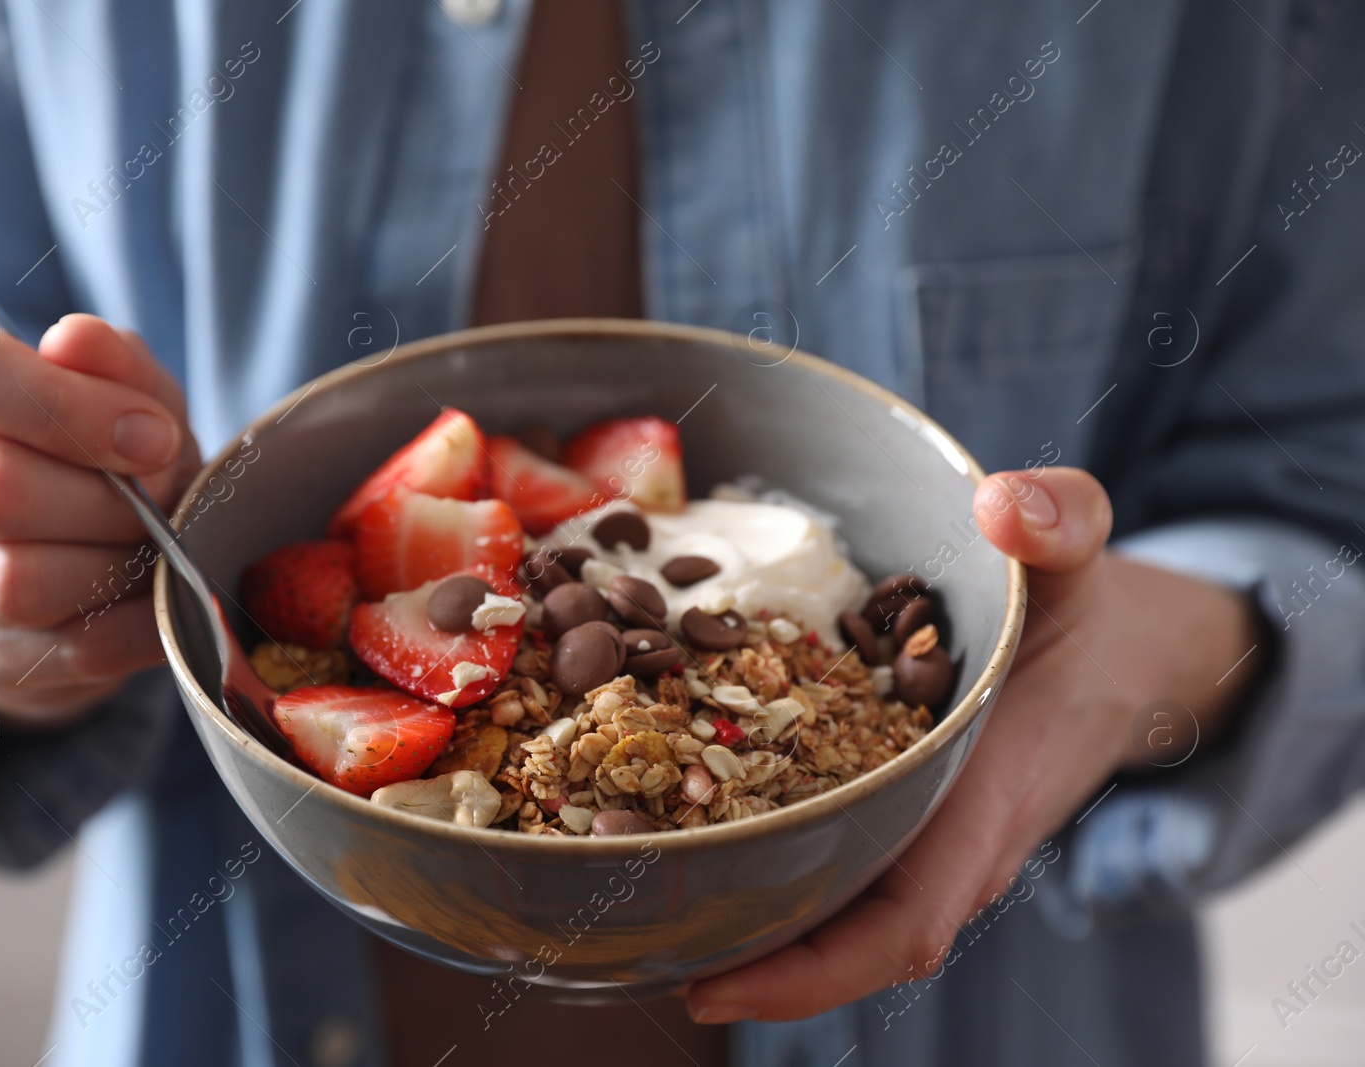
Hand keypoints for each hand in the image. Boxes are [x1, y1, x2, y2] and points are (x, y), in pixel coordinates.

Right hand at [0, 314, 200, 726]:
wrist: (86, 552)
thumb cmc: (107, 453)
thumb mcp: (130, 392)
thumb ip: (115, 360)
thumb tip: (75, 341)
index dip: (69, 407)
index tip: (154, 436)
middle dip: (109, 502)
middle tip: (162, 502)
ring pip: (17, 584)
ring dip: (117, 569)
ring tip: (155, 549)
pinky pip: (67, 649)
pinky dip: (135, 626)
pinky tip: (159, 599)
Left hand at [685, 467, 1262, 1022]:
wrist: (1120, 658)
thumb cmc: (1090, 618)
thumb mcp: (1082, 558)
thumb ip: (1060, 520)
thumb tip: (1003, 504)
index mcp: (986, 803)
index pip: (904, 926)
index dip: (809, 973)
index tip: (711, 987)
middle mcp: (946, 842)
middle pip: (842, 939)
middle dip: (744, 957)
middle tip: (632, 945)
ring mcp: (921, 836)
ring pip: (829, 904)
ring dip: (745, 915)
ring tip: (636, 906)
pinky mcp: (900, 814)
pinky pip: (829, 856)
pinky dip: (765, 859)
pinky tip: (684, 835)